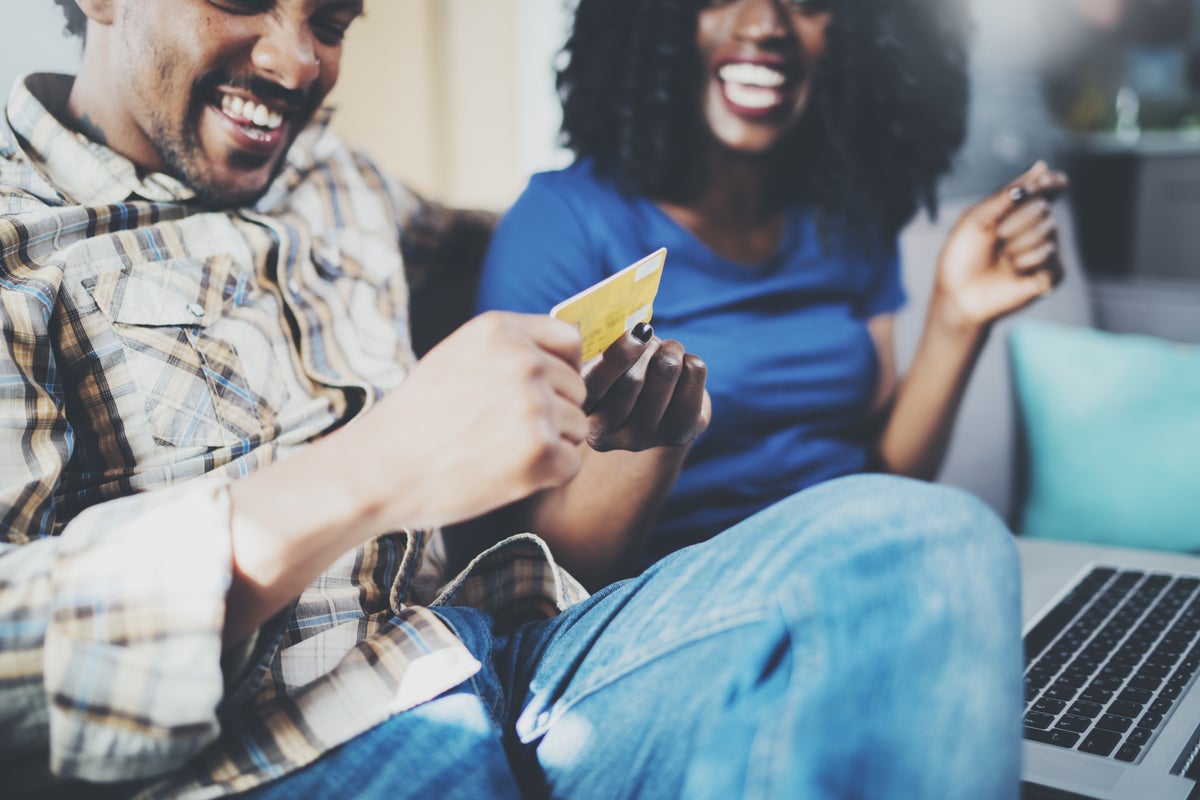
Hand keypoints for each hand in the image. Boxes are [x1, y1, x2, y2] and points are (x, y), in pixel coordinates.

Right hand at [362, 311, 588, 528]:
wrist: (378, 470)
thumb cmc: (416, 419)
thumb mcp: (457, 356)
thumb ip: (509, 349)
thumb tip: (570, 356)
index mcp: (501, 330)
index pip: (570, 341)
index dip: (562, 370)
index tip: (539, 392)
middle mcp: (523, 362)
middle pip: (577, 389)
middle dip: (552, 413)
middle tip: (502, 433)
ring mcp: (533, 406)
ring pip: (578, 427)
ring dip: (550, 445)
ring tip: (498, 452)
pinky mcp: (540, 452)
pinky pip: (571, 463)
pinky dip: (546, 476)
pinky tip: (505, 474)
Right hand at [580, 323, 709, 451]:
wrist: (655, 408)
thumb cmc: (620, 372)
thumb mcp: (600, 360)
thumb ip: (601, 347)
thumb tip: (631, 331)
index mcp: (582, 413)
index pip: (595, 383)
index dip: (618, 353)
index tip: (635, 332)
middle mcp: (610, 435)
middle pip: (633, 378)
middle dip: (646, 346)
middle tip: (647, 337)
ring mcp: (646, 439)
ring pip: (666, 370)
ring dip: (669, 349)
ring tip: (666, 351)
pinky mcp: (680, 432)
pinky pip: (694, 373)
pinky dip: (691, 360)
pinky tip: (683, 370)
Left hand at [934, 162, 1068, 329]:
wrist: (960, 293)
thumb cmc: (963, 256)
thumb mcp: (977, 218)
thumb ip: (1007, 193)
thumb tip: (1041, 167)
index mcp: (1017, 211)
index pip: (1046, 188)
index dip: (1051, 183)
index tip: (1054, 181)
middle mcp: (1035, 227)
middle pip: (1042, 208)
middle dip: (1014, 222)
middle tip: (996, 239)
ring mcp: (1044, 249)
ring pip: (1047, 231)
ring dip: (1017, 245)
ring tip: (1002, 260)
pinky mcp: (1051, 273)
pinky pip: (1050, 256)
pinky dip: (1027, 262)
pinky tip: (1014, 273)